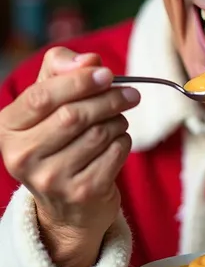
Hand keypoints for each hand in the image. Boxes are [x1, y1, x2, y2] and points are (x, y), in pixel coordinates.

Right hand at [0, 48, 139, 266]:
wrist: (68, 206)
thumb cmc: (59, 139)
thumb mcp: (50, 101)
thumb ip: (62, 69)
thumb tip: (89, 60)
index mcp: (8, 129)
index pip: (42, 97)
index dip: (78, 81)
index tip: (107, 73)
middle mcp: (22, 157)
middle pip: (74, 115)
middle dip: (109, 99)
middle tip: (130, 93)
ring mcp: (51, 179)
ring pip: (99, 133)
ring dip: (117, 120)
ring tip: (117, 120)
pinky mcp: (81, 193)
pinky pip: (115, 152)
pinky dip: (124, 141)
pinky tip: (116, 143)